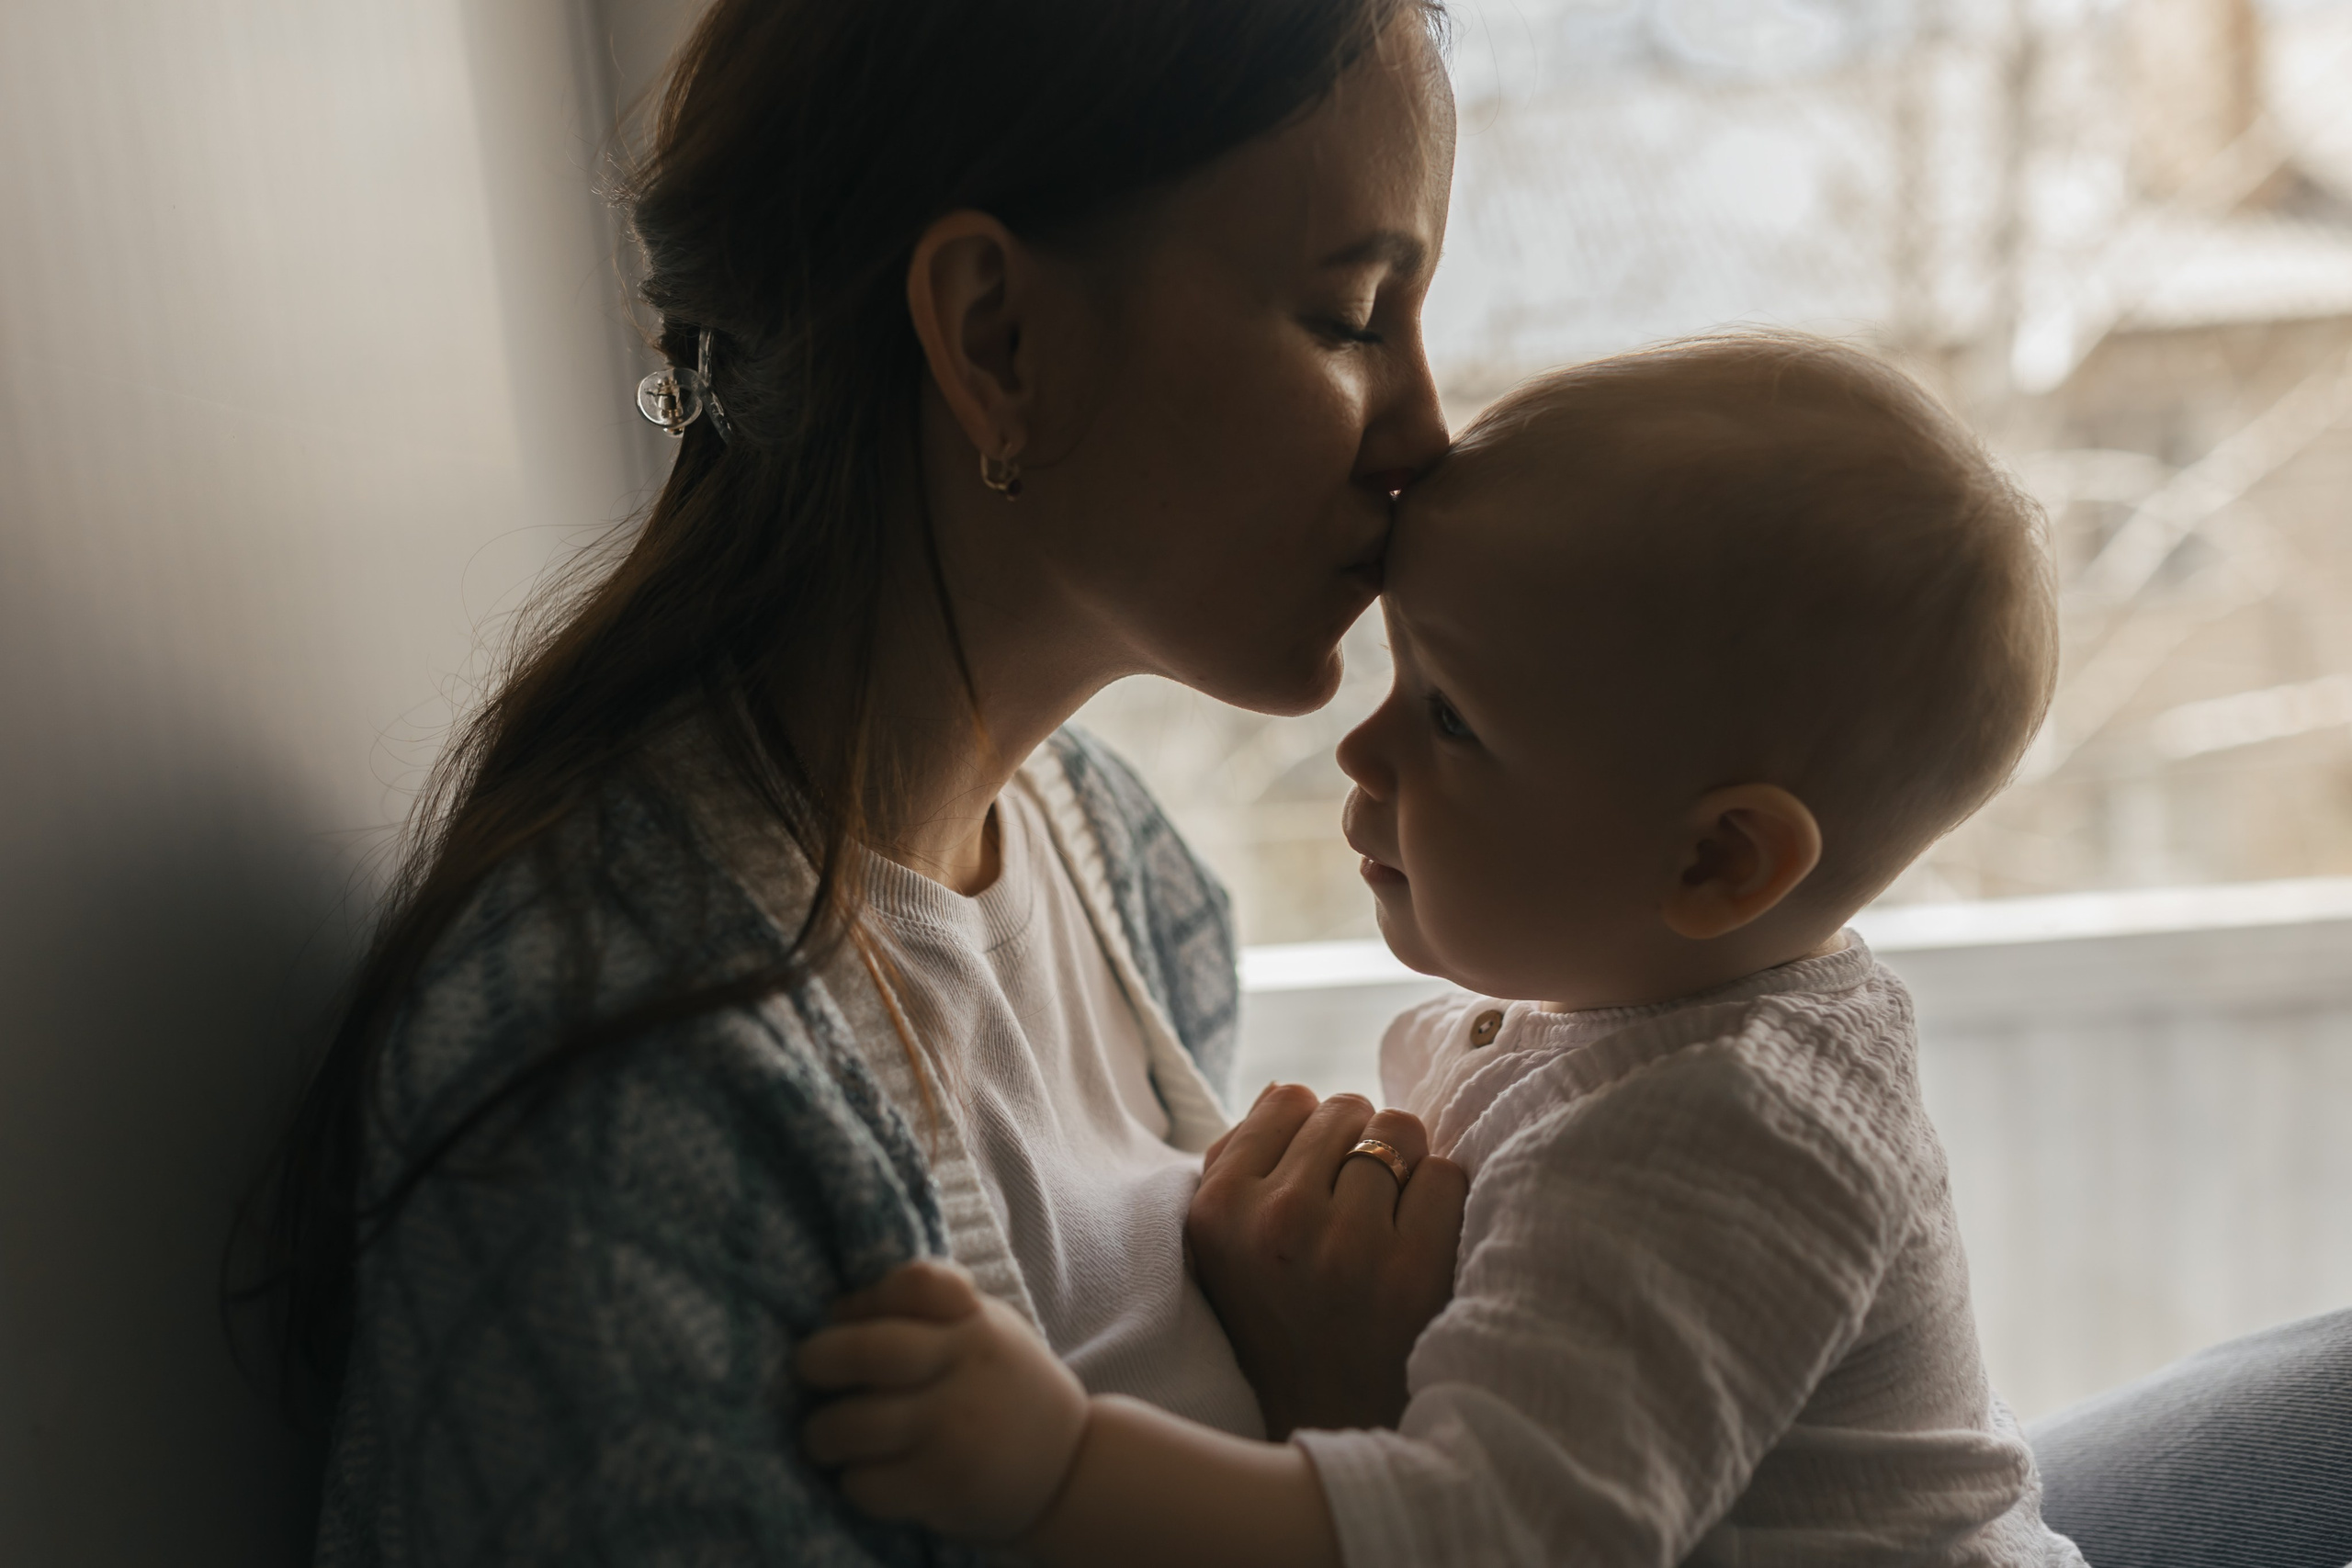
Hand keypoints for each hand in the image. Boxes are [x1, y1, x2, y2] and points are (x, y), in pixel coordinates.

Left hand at [796, 1259, 1089, 1543]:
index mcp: (974, 1324)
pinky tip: (869, 1473)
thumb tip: (838, 1310)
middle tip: (807, 1370)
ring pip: (850, 1426)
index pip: (914, 1283)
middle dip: (817, 1360)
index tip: (842, 1316)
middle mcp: (965, 1372)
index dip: (863, 1298)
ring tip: (826, 1436)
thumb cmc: (1004, 1386)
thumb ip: (924, 1307)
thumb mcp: (984, 1328)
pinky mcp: (943, 1489)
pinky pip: (865, 1484)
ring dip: (822, 1434)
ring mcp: (953, 1433)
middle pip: (866, 1351)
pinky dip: (855, 1481)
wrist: (1068, 1467)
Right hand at [1186, 1086, 1467, 1436]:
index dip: (1313, 1132)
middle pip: (1348, 1108)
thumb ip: (1237, 1161)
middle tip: (1357, 1203)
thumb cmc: (1283, 1315)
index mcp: (1220, 1209)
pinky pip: (1445, 1175)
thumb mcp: (1225, 1246)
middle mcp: (1278, 1222)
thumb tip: (1282, 1091)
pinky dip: (1441, 1201)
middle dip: (1360, 1145)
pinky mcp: (1415, 1272)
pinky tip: (1419, 1242)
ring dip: (1404, 1166)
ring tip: (1389, 1218)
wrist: (1335, 1419)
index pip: (1289, 1098)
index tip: (1317, 1176)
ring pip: (1401, 1130)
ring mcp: (1349, 1247)